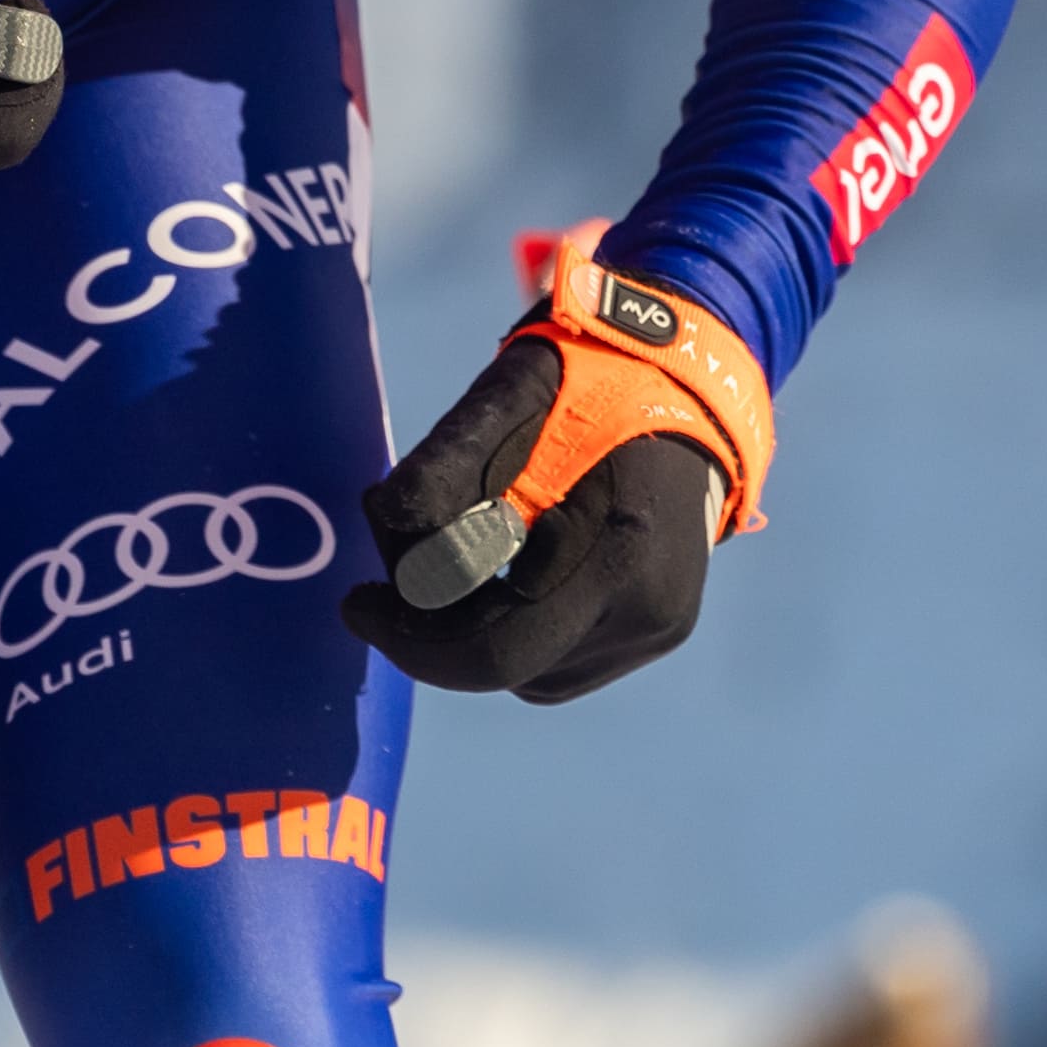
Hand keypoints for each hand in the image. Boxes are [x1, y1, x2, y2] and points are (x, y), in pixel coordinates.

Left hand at [341, 244, 776, 706]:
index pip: (496, 651)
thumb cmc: (590, 374)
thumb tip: (383, 518)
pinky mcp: (658, 629)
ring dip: (474, 630)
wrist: (692, 373)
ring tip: (448, 557)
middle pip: (508, 669)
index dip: (412, 641)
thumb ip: (448, 460)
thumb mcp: (510, 395)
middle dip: (432, 635)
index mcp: (622, 553)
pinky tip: (499, 571)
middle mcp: (653, 610)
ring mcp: (661, 627)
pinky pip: (561, 659)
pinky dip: (515, 628)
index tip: (355, 603)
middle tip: (376, 591)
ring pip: (531, 673)